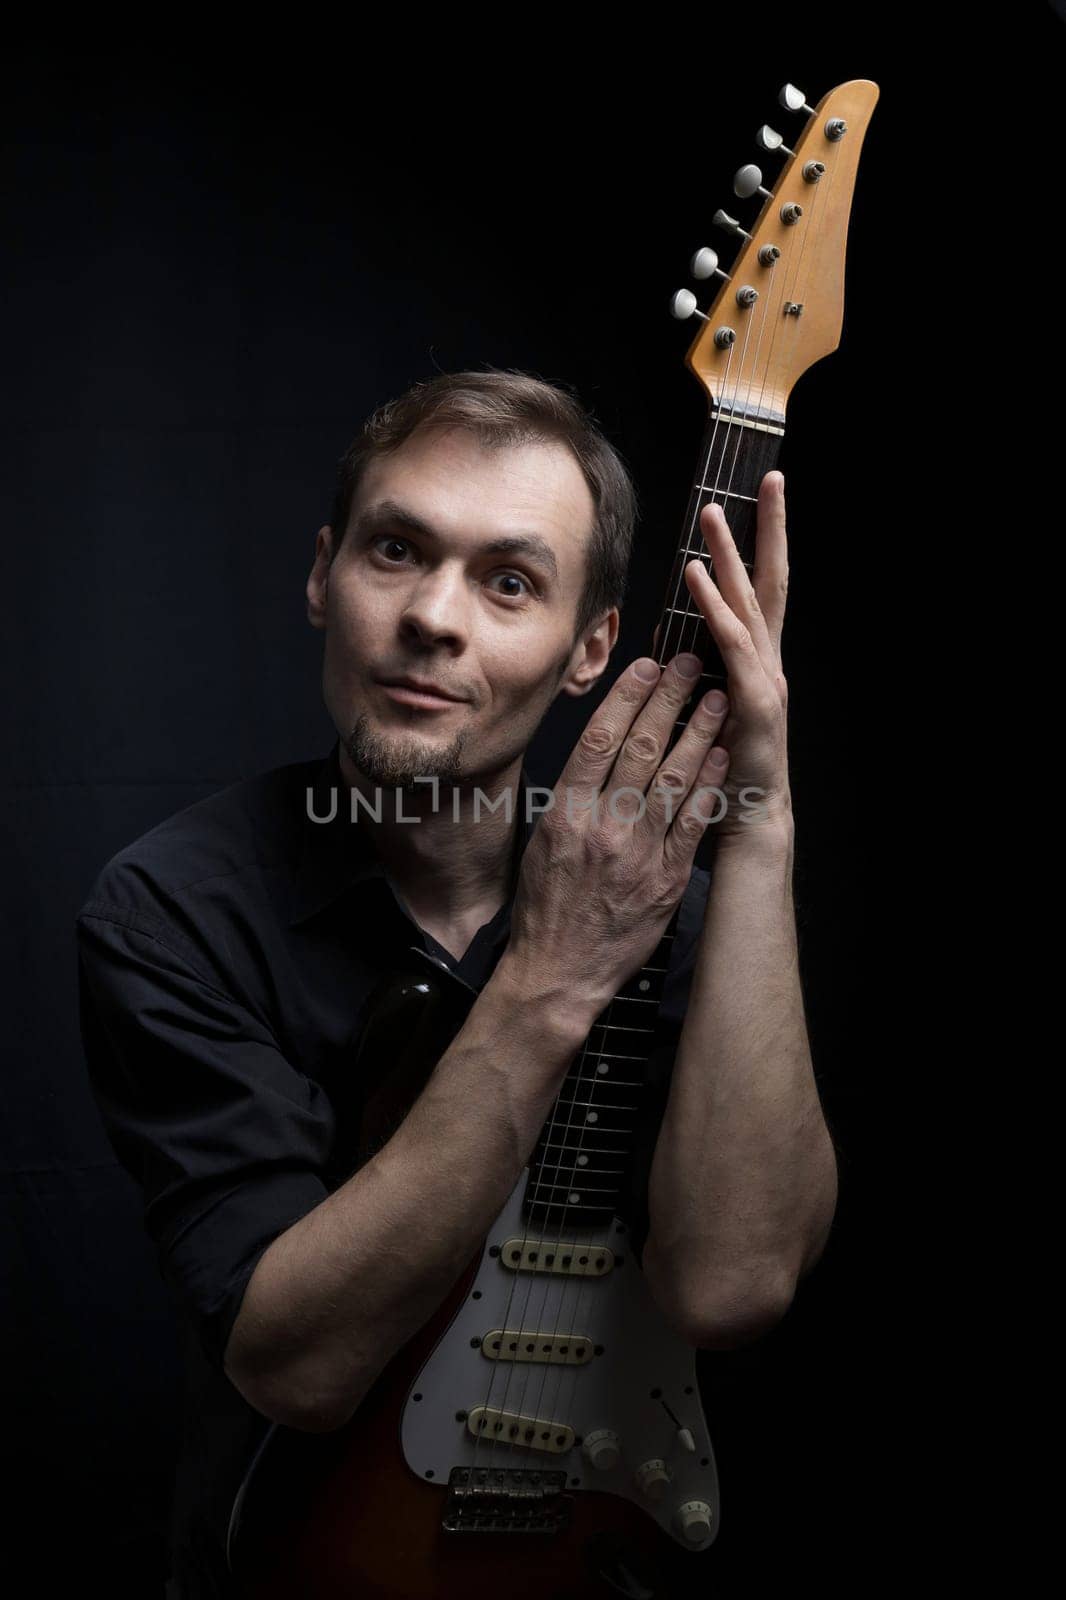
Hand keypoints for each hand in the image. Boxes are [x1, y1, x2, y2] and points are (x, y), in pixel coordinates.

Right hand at [506, 651, 730, 1018]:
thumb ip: (570, 799)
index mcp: (566, 814)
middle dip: (668, 699)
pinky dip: (709, 786)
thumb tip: (594, 754)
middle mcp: (603, 826)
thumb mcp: (541, 844)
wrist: (558, 973)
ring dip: (699, 733)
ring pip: (674, 778)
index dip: (626, 698)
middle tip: (688, 663)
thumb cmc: (546, 909)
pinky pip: (692, 823)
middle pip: (640, 748)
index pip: (598, 740)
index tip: (645, 666)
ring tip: (716, 698)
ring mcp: (638, 852)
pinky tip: (722, 757)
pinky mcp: (665, 879)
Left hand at [682, 471, 791, 840]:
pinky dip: (715, 607)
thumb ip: (697, 673)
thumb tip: (671, 647)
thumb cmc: (723, 764)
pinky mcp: (756, 701)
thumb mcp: (708, 707)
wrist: (748, 815)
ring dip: (732, 556)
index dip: (765, 543)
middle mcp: (769, 660)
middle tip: (768, 479)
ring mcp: (767, 677)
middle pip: (770, 581)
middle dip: (770, 528)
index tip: (761, 498)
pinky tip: (698, 577)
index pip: (763, 588)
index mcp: (758, 659)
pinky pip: (732, 643)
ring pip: (749, 603)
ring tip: (714, 516)